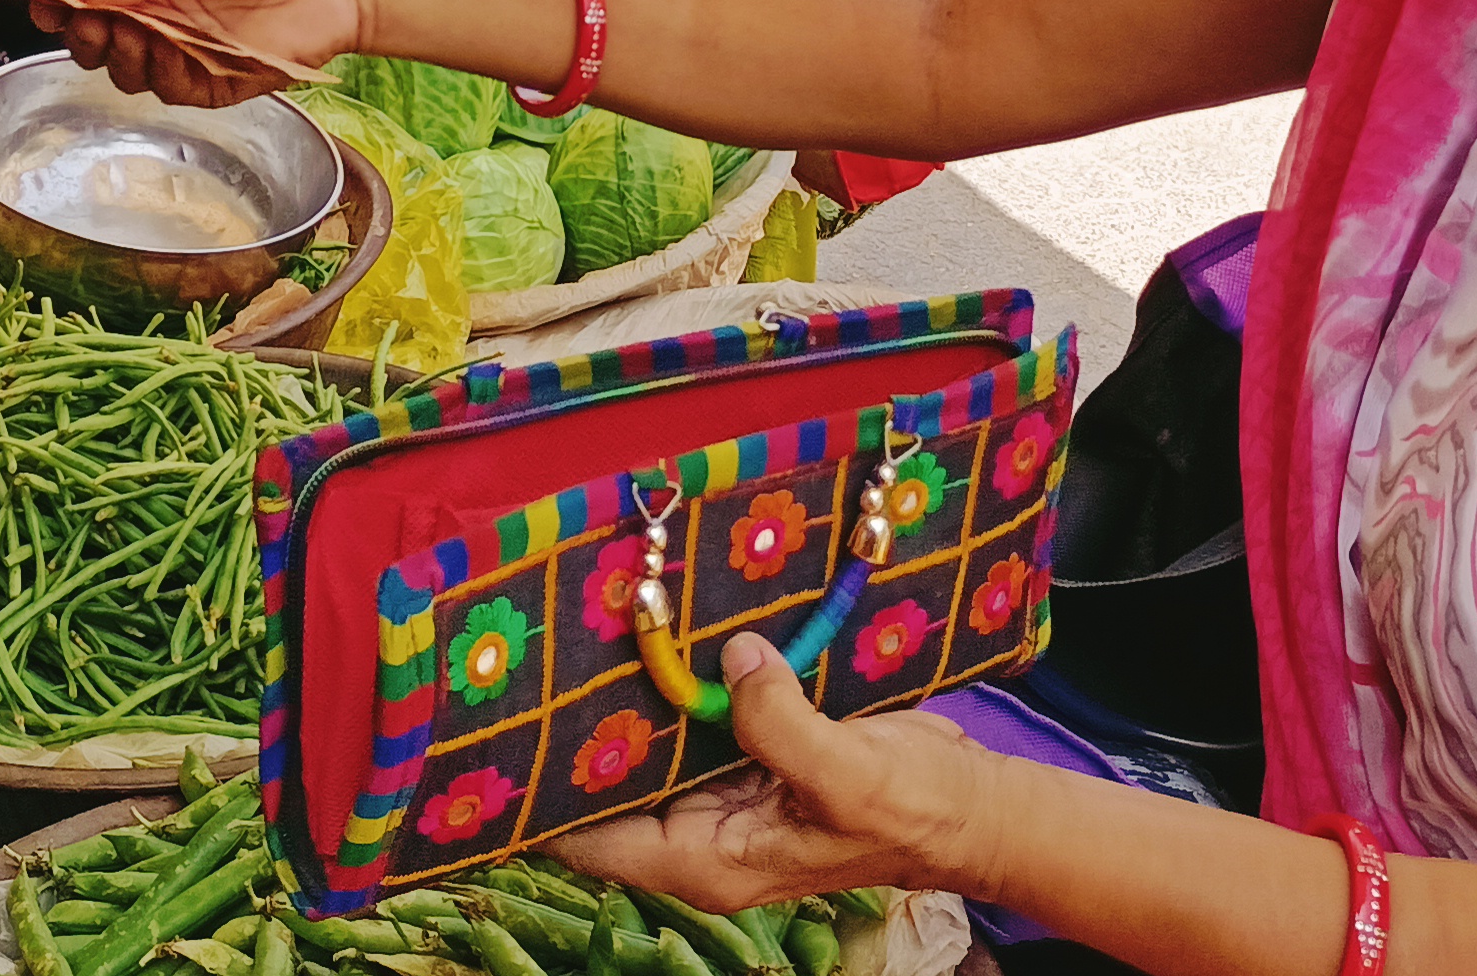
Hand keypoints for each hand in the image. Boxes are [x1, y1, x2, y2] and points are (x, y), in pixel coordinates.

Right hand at [61, 0, 373, 103]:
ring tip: (130, 30)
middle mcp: (161, 16)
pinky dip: (158, 74)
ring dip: (116, 53)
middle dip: (79, 32)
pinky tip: (166, 50)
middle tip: (83, 19)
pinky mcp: (212, 83)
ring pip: (124, 70)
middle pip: (95, 39)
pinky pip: (168, 90)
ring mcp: (184, 52)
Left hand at [559, 634, 999, 908]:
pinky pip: (699, 714)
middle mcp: (703, 828)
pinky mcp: (753, 748)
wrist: (970, 804)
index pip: (592, 842)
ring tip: (585, 619)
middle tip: (537, 650)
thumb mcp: (849, 774)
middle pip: (611, 785)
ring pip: (653, 742)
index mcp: (707, 857)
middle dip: (580, 729)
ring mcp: (726, 789)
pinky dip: (684, 677)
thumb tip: (734, 660)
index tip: (506, 737)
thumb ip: (782, 725)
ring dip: (632, 693)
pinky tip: (661, 620)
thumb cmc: (913, 810)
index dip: (543, 800)